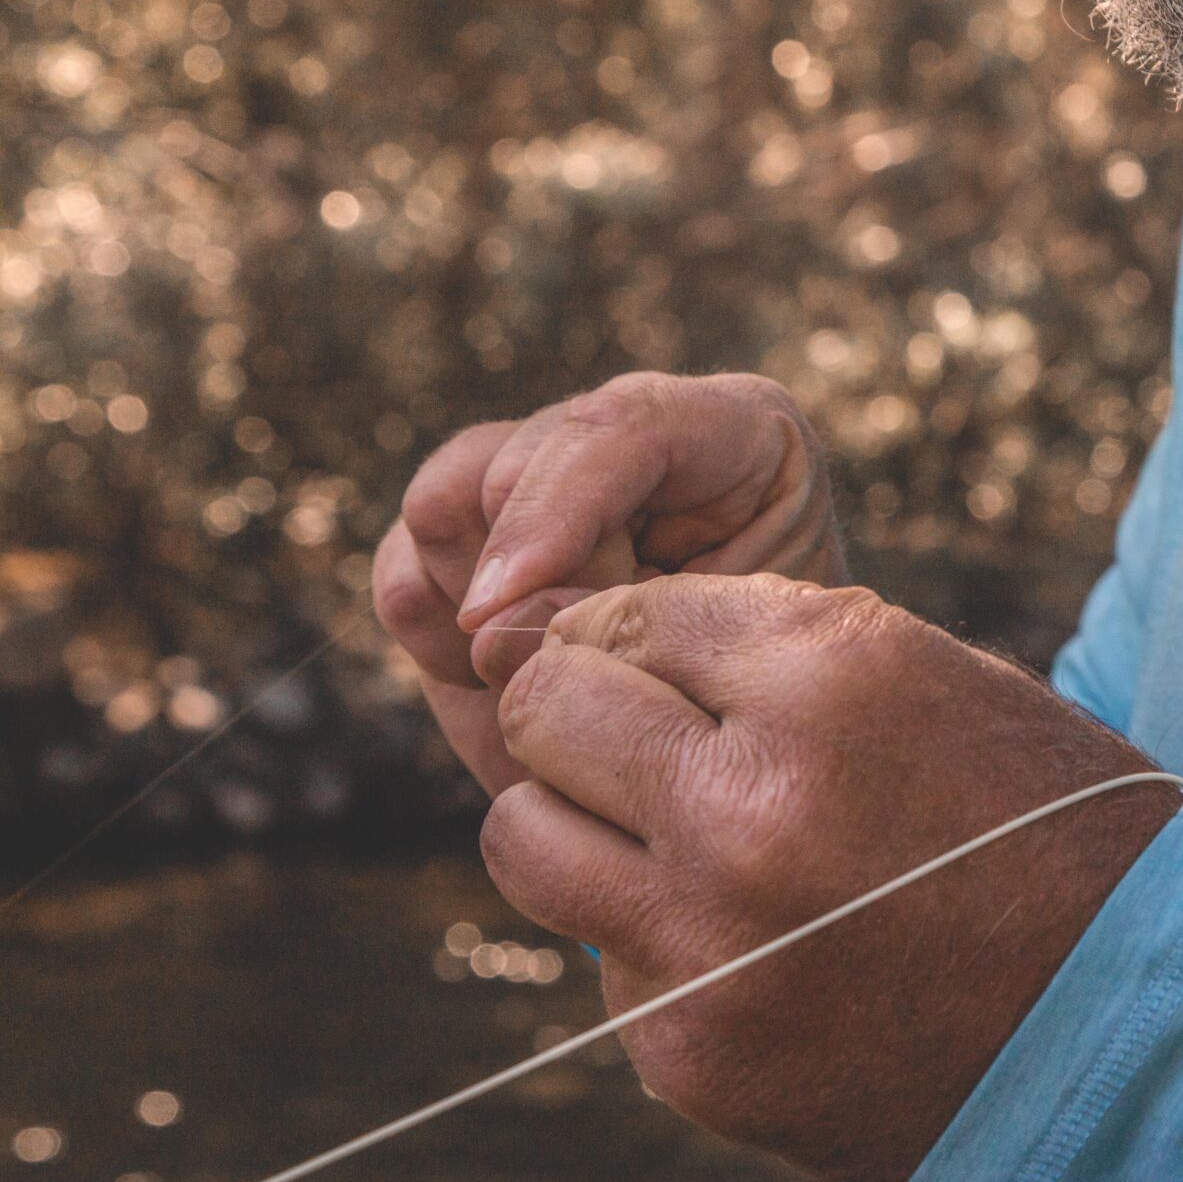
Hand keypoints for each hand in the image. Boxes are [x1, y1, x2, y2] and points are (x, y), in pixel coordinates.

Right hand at [372, 372, 846, 793]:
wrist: (744, 754)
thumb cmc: (775, 704)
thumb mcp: (735, 657)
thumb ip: (633, 624)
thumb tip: (489, 626)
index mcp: (739, 433)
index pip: (621, 427)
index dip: (554, 512)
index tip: (501, 607)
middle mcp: (633, 435)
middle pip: (518, 468)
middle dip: (527, 585)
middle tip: (572, 671)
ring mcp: (549, 478)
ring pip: (446, 504)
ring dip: (475, 604)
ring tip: (546, 674)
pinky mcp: (474, 539)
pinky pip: (408, 567)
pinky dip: (434, 632)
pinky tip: (500, 679)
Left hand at [484, 574, 1182, 1181]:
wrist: (1142, 1026)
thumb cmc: (1053, 829)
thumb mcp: (941, 683)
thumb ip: (776, 649)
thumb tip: (604, 639)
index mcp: (832, 678)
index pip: (627, 614)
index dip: (629, 635)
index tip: (647, 665)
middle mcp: (749, 801)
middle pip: (544, 709)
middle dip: (576, 709)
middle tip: (631, 738)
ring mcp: (707, 938)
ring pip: (526, 840)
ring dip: (578, 824)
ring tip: (669, 839)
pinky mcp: (692, 1050)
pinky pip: (606, 960)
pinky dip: (660, 943)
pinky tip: (759, 946)